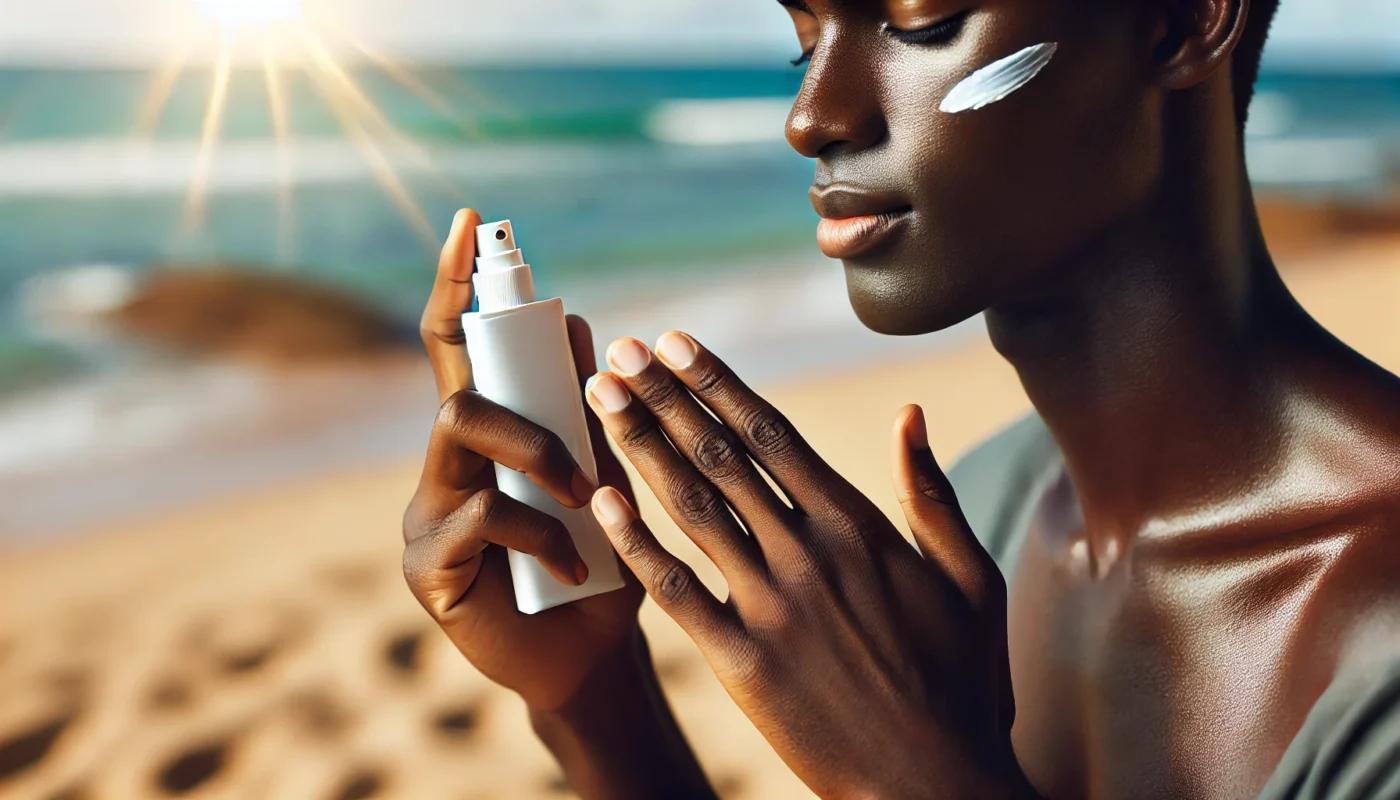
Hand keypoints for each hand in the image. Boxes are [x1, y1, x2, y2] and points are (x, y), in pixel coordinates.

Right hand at [402, 209, 643, 711]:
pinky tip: (572, 562)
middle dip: (525, 405)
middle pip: (458, 389)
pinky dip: (538, 530)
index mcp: (487, 435)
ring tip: (585, 501)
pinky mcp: (428, 568)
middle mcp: (445, 465)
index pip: (457, 343)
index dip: (457, 281)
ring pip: (459, 434)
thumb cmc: (603, 562)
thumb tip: (591, 324)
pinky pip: (476, 517)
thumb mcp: (607, 476)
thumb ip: (590, 412)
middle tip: (581, 453)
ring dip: (535, 457)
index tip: (473, 220)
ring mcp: (428, 515)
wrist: (592, 657)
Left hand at [583, 333, 1034, 799]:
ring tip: (601, 398)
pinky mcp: (741, 662)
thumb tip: (909, 412)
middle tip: (621, 351)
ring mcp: (771, 607)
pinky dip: (636, 543)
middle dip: (664, 398)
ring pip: (692, 507)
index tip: (679, 344)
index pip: (773, 434)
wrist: (935, 783)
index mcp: (859, 526)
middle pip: (720, 457)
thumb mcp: (971, 579)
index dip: (718, 383)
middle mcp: (808, 554)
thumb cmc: (964, 683)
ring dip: (640, 446)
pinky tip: (601, 499)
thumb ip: (931, 494)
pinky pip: (675, 591)